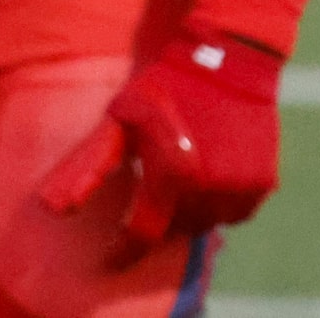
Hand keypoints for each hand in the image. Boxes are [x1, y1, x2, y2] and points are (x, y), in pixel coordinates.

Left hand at [39, 24, 287, 245]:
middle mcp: (210, 189)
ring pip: (207, 224)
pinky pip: (236, 213)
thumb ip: (90, 165)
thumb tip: (54, 207)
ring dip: (189, 214)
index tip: (111, 257)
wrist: (227, 62)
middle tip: (150, 194)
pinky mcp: (265, 183)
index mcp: (172, 175)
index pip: (145, 233)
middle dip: (159, 221)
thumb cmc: (163, 87)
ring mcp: (242, 188)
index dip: (125, 251)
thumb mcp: (119, 119)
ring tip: (179, 181)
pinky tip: (208, 177)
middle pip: (176, 230)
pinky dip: (219, 206)